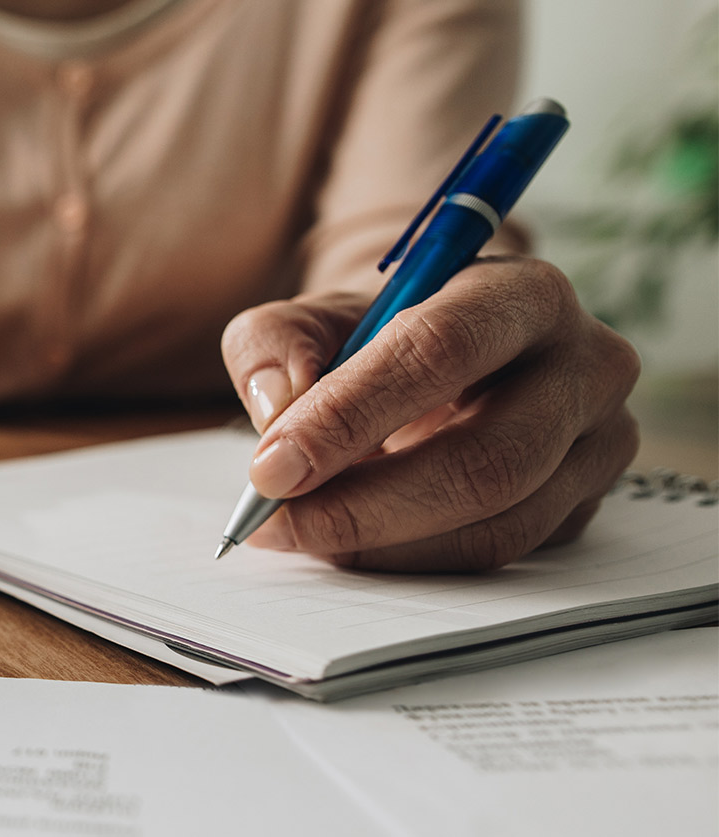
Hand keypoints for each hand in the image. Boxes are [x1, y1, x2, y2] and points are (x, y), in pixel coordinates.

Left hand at [220, 256, 639, 571]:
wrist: (442, 359)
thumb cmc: (376, 335)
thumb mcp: (310, 318)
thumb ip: (274, 346)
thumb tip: (279, 409)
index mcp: (523, 293)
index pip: (441, 350)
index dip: (351, 414)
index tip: (272, 466)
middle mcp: (585, 365)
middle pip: (486, 458)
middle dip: (365, 503)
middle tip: (277, 521)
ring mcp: (599, 442)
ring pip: (496, 523)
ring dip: (383, 544)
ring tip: (300, 533)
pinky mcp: (585, 504)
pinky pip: (499, 554)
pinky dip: (411, 560)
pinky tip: (352, 546)